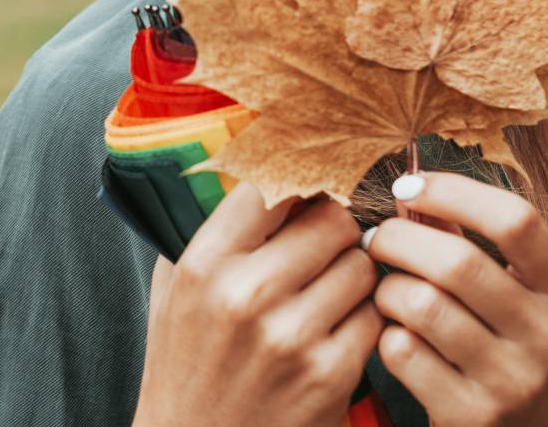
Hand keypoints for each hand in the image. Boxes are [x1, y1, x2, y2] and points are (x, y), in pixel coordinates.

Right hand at [133, 183, 380, 426]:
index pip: (270, 183)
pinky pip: (374, 316)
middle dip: (334, 226)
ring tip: (329, 289)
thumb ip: (212, 232)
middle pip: (331, 217)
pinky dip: (363, 318)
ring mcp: (292, 337)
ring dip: (352, 271)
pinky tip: (337, 329)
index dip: (296, 180)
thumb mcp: (174, 290)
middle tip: (326, 241)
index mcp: (204, 265)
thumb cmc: (184, 366)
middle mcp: (247, 295)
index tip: (306, 186)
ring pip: (361, 264)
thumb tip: (261, 171)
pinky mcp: (330, 375)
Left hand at [364, 172, 547, 426]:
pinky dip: (386, 334)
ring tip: (387, 291)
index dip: (454, 192)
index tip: (410, 187)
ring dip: (387, 289)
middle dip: (399, 238)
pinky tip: (395, 335)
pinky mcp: (470, 415)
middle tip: (377, 239)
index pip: (516, 221)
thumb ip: (465, 238)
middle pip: (457, 262)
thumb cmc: (507, 342)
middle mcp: (545, 335)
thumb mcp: (511, 291)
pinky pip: (402, 351)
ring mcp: (510, 380)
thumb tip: (410, 188)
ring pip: (421, 305)